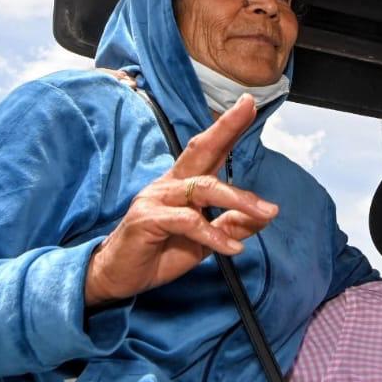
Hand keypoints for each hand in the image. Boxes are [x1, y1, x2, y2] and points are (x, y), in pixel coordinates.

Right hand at [84, 94, 278, 306]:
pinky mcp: (146, 219)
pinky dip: (214, 234)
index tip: (249, 104)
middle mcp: (169, 185)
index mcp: (182, 184)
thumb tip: (265, 215)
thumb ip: (230, 226)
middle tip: (251, 110)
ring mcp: (155, 199)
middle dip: (227, 130)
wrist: (116, 277)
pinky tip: (233, 248)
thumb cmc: (158, 253)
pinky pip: (188, 221)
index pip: (207, 149)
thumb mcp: (204, 242)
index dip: (227, 127)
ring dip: (239, 199)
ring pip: (203, 188)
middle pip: (200, 151)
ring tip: (265, 213)